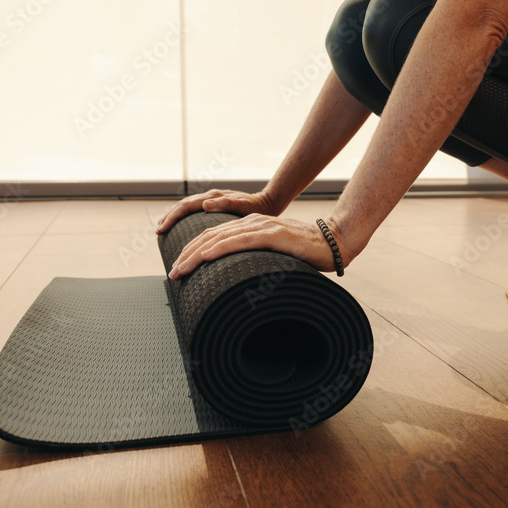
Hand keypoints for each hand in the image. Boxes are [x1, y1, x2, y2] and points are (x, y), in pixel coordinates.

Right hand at [156, 189, 279, 233]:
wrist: (267, 202)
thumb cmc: (257, 207)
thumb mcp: (244, 206)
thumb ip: (225, 204)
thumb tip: (204, 204)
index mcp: (213, 197)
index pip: (185, 207)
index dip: (172, 218)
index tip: (161, 229)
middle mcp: (209, 197)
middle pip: (182, 206)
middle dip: (169, 218)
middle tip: (158, 231)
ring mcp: (211, 200)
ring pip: (186, 207)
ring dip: (173, 216)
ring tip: (162, 228)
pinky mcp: (214, 205)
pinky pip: (193, 210)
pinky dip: (183, 216)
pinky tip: (179, 226)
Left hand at [167, 214, 347, 279]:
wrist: (334, 243)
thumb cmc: (307, 254)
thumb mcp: (276, 257)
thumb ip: (258, 262)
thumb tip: (240, 285)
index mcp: (251, 227)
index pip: (214, 236)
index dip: (192, 251)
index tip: (180, 268)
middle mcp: (252, 223)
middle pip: (210, 236)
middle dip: (187, 254)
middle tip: (173, 273)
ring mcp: (262, 227)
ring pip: (220, 239)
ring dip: (195, 255)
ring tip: (180, 270)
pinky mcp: (273, 235)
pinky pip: (240, 241)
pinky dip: (219, 248)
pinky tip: (205, 256)